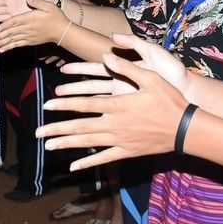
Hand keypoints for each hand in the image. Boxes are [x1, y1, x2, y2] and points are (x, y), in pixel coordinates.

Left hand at [0, 0, 68, 52]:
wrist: (62, 31)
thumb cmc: (56, 17)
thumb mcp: (48, 6)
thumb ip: (37, 1)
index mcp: (30, 19)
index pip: (14, 22)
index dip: (4, 27)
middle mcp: (28, 28)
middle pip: (11, 33)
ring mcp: (28, 36)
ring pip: (12, 40)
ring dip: (2, 43)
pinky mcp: (30, 41)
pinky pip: (18, 45)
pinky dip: (9, 47)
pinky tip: (2, 50)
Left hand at [35, 33, 191, 170]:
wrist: (185, 129)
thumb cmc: (169, 100)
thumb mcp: (151, 78)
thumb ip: (127, 67)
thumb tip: (105, 56)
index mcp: (118, 104)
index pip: (84, 104)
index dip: (64, 104)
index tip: (46, 104)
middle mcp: (114, 124)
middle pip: (80, 126)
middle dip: (57, 129)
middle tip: (37, 132)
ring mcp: (120, 140)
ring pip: (88, 143)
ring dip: (66, 145)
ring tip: (48, 146)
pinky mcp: (127, 152)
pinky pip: (104, 159)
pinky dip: (88, 163)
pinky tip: (74, 167)